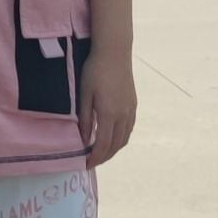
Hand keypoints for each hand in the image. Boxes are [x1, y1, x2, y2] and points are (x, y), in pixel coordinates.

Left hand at [81, 51, 136, 166]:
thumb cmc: (95, 71)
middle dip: (104, 157)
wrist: (115, 52)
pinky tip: (112, 138)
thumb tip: (83, 139)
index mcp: (109, 114)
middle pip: (115, 145)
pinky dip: (121, 139)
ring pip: (124, 138)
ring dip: (114, 149)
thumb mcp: (84, 94)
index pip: (102, 144)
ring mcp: (130, 110)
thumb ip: (84, 118)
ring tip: (101, 153)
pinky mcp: (133, 104)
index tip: (86, 165)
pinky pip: (129, 128)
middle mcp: (123, 115)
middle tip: (92, 162)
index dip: (95, 157)